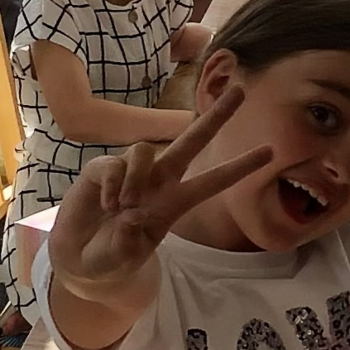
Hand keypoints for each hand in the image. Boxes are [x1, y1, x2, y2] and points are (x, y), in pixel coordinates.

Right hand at [45, 88, 273, 294]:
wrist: (79, 257)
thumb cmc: (111, 257)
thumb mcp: (124, 259)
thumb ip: (130, 242)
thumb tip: (130, 213)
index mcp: (174, 203)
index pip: (213, 181)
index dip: (240, 167)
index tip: (270, 152)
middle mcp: (158, 181)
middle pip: (191, 141)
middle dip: (216, 117)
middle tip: (241, 90)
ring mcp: (130, 172)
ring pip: (145, 151)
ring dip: (136, 178)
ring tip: (124, 208)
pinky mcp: (102, 169)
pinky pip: (113, 164)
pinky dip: (112, 185)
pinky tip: (106, 205)